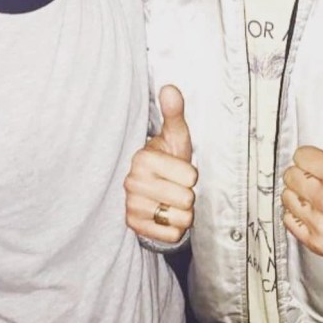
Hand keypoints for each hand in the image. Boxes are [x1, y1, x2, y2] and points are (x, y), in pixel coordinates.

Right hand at [124, 85, 196, 242]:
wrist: (151, 189)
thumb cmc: (168, 160)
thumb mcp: (175, 137)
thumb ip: (175, 113)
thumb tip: (170, 88)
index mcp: (143, 158)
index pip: (190, 176)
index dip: (191, 175)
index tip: (179, 170)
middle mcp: (132, 182)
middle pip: (186, 199)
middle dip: (187, 195)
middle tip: (175, 187)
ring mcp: (131, 205)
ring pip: (181, 218)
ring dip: (182, 213)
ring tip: (171, 201)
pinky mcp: (133, 225)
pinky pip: (171, 234)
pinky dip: (174, 229)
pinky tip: (165, 215)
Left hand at [282, 81, 322, 263]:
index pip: (301, 156)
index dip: (313, 157)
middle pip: (291, 176)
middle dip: (306, 173)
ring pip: (287, 197)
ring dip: (300, 194)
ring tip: (320, 194)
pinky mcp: (320, 242)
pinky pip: (290, 221)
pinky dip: (299, 215)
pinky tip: (316, 211)